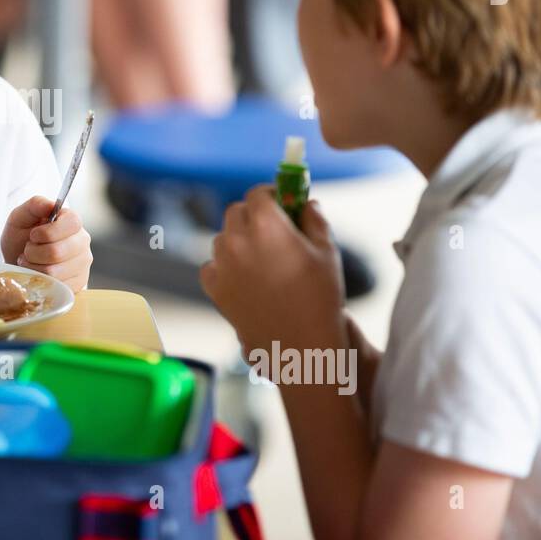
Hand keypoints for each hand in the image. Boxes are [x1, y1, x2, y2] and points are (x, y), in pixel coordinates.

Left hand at [1, 195, 92, 291]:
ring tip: (30, 262)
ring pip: (54, 272)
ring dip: (33, 267)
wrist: (18, 263)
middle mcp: (82, 242)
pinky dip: (39, 281)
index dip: (48, 231)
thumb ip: (34, 205)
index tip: (33, 235)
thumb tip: (50, 205)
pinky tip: (37, 274)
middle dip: (33, 252)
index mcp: (72, 222)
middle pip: (58, 251)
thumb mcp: (20, 217)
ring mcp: (82, 265)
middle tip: (27, 250)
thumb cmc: (21, 238)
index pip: (72, 223)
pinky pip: (55, 286)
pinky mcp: (77, 284)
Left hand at [198, 184, 343, 354]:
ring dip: (239, 240)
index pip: (258, 193)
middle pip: (237, 212)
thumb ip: (314, 219)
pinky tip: (247, 279)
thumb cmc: (320, 298)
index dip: (271, 194)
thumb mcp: (327, 252)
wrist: (300, 346)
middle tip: (274, 230)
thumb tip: (307, 203)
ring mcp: (221, 264)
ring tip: (263, 260)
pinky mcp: (213, 288)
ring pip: (223, 238)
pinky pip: (213, 265)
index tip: (282, 202)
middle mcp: (237, 239)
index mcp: (265, 224)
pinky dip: (226, 266)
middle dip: (254, 215)